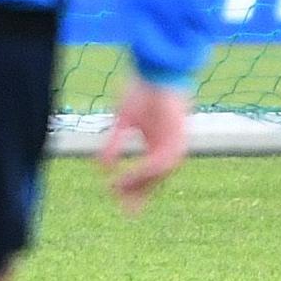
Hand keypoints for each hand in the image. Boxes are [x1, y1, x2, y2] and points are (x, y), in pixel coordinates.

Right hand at [98, 79, 192, 214]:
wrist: (158, 68)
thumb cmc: (142, 89)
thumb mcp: (123, 120)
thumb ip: (114, 143)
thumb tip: (102, 168)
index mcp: (158, 144)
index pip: (147, 174)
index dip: (133, 189)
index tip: (119, 201)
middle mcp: (168, 146)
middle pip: (155, 179)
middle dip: (139, 194)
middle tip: (126, 211)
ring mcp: (175, 141)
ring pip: (159, 173)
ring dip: (139, 183)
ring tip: (119, 190)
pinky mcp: (177, 135)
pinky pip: (162, 160)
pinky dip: (145, 170)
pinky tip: (130, 175)